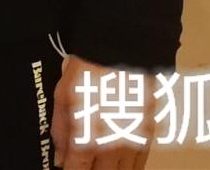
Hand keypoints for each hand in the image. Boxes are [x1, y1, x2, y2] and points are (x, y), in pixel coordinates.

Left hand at [52, 54, 152, 169]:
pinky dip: (130, 167)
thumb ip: (61, 132)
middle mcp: (111, 149)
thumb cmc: (87, 72)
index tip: (67, 168)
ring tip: (100, 163)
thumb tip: (61, 158)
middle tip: (84, 164)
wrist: (122, 52)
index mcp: (86, 141)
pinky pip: (140, 163)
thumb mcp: (63, 97)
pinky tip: (121, 163)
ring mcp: (132, 144)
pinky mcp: (148, 135)